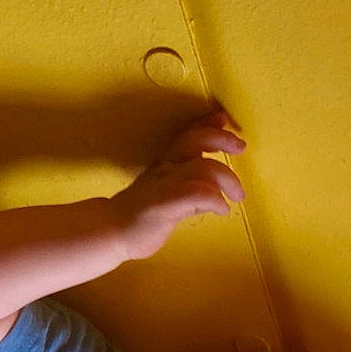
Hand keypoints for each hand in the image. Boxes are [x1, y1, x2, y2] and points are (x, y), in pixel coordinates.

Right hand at [111, 108, 245, 259]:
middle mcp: (166, 168)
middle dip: (222, 139)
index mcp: (165, 164)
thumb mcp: (167, 194)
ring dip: (228, 179)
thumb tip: (216, 187)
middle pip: (197, 140)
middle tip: (240, 148)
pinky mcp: (165, 203)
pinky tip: (222, 210)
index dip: (207, 123)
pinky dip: (216, 200)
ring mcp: (165, 184)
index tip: (223, 119)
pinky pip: (198, 193)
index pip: (188, 135)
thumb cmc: (140, 216)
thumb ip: (190, 186)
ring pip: (204, 167)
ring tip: (237, 194)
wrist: (110, 232)